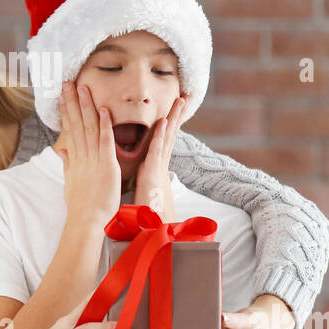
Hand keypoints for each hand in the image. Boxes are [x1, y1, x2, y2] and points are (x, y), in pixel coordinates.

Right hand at [57, 80, 120, 229]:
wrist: (86, 221)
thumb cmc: (81, 207)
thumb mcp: (71, 183)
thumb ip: (68, 165)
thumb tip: (62, 152)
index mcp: (75, 159)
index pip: (70, 129)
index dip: (67, 111)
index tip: (63, 95)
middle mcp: (81, 156)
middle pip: (76, 123)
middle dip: (72, 102)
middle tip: (67, 83)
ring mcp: (93, 159)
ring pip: (89, 127)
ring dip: (86, 107)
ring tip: (82, 88)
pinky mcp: (106, 165)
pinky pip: (105, 141)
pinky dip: (105, 125)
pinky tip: (104, 109)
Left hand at [133, 93, 188, 218]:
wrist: (152, 231)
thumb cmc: (145, 213)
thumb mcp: (143, 190)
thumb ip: (144, 179)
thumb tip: (144, 174)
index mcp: (156, 166)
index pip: (163, 140)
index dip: (169, 123)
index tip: (173, 108)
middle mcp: (160, 164)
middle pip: (169, 133)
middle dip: (177, 115)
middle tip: (184, 96)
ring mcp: (158, 168)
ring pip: (167, 137)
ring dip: (173, 118)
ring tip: (180, 100)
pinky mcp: (152, 173)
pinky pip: (157, 151)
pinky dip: (160, 136)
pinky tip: (163, 122)